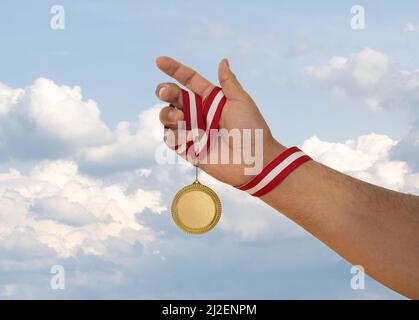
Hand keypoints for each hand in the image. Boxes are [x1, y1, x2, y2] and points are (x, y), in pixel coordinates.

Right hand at [156, 56, 283, 185]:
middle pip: (173, 97)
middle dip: (164, 91)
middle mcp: (199, 113)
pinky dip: (173, 135)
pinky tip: (186, 136)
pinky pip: (170, 139)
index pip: (188, 80)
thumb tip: (223, 60)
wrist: (255, 161)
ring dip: (168, 114)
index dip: (174, 69)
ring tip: (180, 118)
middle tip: (166, 93)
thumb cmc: (252, 129)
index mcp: (211, 99)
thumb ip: (228, 82)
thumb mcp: (241, 101)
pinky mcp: (188, 150)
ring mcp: (192, 131)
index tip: (159, 60)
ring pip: (167, 117)